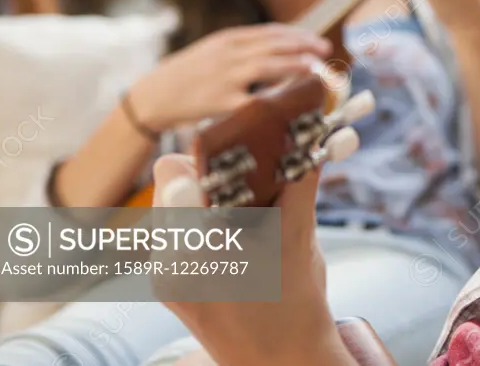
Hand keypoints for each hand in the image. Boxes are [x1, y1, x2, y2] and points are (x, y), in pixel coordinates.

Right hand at [130, 24, 331, 130]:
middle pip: (274, 45)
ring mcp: (224, 77)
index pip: (270, 32)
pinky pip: (251, 100)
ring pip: (267, 66)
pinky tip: (289, 99)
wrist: (152, 96)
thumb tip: (276, 49)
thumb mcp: (212, 51)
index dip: (297, 35)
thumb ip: (241, 48)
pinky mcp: (220, 101)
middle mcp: (228, 54)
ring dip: (294, 65)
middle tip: (325, 50)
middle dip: (303, 46)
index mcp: (228, 40)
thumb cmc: (185, 75)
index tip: (316, 40)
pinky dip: (272, 98)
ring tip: (315, 67)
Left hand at [151, 155, 352, 365]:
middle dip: (210, 172)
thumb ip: (298, 182)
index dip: (207, 152)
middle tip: (249, 171)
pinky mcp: (171, 288)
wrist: (283, 365)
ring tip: (244, 205)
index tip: (240, 148)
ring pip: (173, 209)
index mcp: (195, 246)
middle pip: (172, 185)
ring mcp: (165, 277)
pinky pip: (176, 236)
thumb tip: (313, 136)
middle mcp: (169, 261)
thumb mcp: (300, 236)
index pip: (174, 172)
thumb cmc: (296, 306)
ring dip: (206, 197)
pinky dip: (203, 224)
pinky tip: (235, 231)